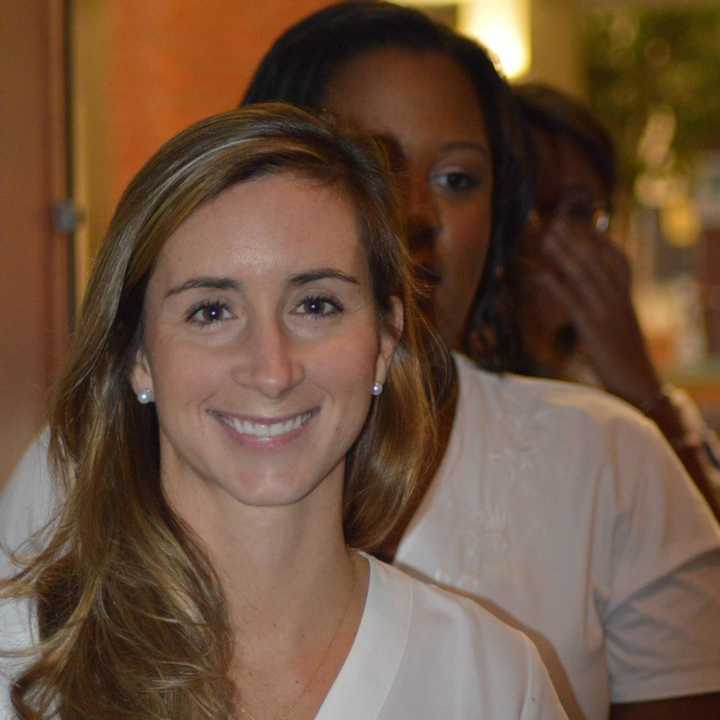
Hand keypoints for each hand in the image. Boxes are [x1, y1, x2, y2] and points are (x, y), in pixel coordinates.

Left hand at [535, 217, 662, 408]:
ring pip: (585, 276)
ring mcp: (607, 312)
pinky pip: (573, 303)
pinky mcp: (594, 329)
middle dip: (576, 238)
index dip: (596, 238)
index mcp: (625, 295)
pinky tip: (541, 275)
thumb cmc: (621, 353)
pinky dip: (556, 286)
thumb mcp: (615, 321)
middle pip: (596, 261)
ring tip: (547, 236)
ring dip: (564, 254)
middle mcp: (619, 299)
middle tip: (554, 220)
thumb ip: (602, 301)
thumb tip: (579, 283)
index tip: (576, 221)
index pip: (615, 257)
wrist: (637, 383)